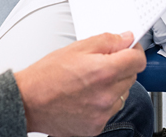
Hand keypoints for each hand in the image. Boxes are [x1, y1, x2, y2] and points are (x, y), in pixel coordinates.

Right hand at [14, 31, 146, 136]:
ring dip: (114, 85)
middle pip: (131, 76)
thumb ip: (107, 41)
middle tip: (102, 63)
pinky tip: (86, 96)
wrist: (28, 102)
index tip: (129, 48)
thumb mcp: (78, 47)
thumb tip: (126, 39)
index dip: (134, 51)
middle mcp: (106, 95)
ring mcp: (102, 113)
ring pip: (122, 94)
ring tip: (90, 81)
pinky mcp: (96, 127)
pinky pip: (110, 110)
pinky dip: (104, 102)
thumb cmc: (46, 75)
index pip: (138, 60)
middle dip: (121, 66)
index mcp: (104, 71)